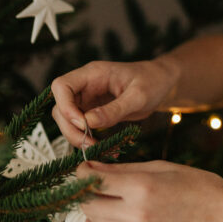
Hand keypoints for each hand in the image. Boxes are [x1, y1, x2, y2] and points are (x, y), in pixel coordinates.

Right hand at [51, 57, 178, 147]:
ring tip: (99, 148)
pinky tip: (104, 147)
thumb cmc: (153, 81)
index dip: (65, 107)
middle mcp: (85, 86)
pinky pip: (81, 128)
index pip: (61, 86)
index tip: (82, 124)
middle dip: (71, 128)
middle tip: (90, 143)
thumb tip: (88, 122)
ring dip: (78, 137)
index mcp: (93, 73)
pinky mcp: (92, 112)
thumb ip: (115, 109)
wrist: (162, 83)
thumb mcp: (138, 96)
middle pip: (61, 108)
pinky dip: (87, 140)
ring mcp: (88, 99)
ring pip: (67, 121)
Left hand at [78, 159, 222, 221]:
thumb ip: (125, 169)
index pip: (93, 180)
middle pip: (89, 203)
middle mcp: (136, 213)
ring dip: (90, 208)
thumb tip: (93, 167)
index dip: (81, 172)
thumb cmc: (197, 185)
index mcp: (142, 186)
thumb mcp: (162, 167)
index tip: (83, 168)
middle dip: (84, 190)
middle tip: (90, 181)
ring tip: (99, 198)